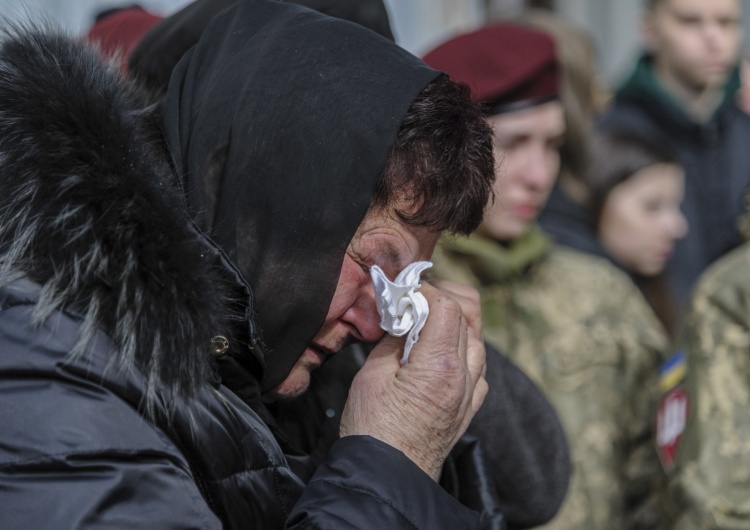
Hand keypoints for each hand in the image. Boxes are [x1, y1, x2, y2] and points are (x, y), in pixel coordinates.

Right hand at [339, 283, 487, 479]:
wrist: (387, 477)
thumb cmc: (373, 429)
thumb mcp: (372, 373)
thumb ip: (395, 337)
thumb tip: (406, 312)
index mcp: (441, 365)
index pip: (448, 305)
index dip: (427, 290)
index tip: (408, 291)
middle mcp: (465, 376)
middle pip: (470, 316)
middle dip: (444, 297)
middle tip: (419, 297)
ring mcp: (472, 393)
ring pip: (478, 338)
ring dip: (457, 322)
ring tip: (428, 321)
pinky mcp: (470, 406)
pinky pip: (478, 365)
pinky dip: (463, 348)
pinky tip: (441, 352)